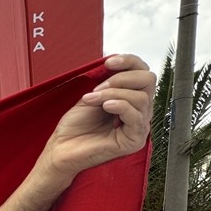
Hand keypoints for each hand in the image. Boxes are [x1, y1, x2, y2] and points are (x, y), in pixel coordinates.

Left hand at [42, 54, 154, 179]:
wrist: (61, 149)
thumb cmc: (73, 126)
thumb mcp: (92, 96)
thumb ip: (107, 81)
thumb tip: (116, 62)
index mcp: (130, 100)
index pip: (143, 73)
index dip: (129, 62)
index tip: (109, 62)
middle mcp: (138, 112)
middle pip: (148, 80)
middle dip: (121, 78)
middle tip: (98, 88)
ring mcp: (138, 127)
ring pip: (141, 97)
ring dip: (113, 93)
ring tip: (91, 100)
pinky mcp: (134, 141)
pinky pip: (136, 116)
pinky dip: (120, 105)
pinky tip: (105, 106)